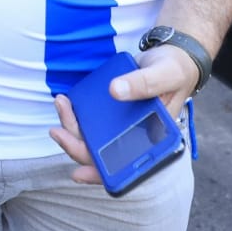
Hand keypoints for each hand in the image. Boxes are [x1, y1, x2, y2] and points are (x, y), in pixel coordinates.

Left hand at [47, 45, 196, 185]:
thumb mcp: (165, 75)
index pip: (126, 167)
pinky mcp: (112, 112)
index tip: (79, 173)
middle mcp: (135, 137)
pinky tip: (66, 104)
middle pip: (102, 153)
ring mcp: (122, 126)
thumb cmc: (174, 71)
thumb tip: (115, 91)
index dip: (102, 174)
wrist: (170, 56)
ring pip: (92, 138)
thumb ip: (144, 83)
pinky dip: (76, 116)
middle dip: (76, 145)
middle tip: (57, 130)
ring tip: (61, 104)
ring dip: (72, 128)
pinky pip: (91, 121)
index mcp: (153, 140)